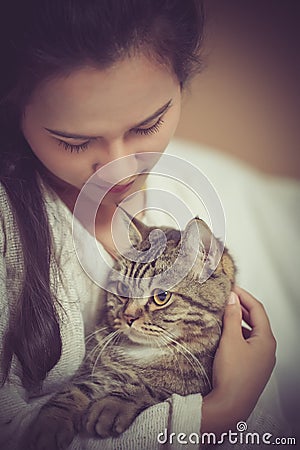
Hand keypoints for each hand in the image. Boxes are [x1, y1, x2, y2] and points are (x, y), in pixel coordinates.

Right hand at [201, 286, 275, 433]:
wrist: (230, 405)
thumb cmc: (232, 376)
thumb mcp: (230, 339)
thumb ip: (232, 316)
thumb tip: (232, 298)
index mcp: (266, 340)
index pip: (258, 309)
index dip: (244, 296)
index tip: (232, 288)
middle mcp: (267, 349)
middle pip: (257, 320)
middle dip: (242, 308)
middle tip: (227, 298)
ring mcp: (261, 359)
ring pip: (252, 333)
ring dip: (239, 321)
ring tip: (225, 314)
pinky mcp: (253, 367)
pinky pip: (248, 344)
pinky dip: (238, 334)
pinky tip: (226, 335)